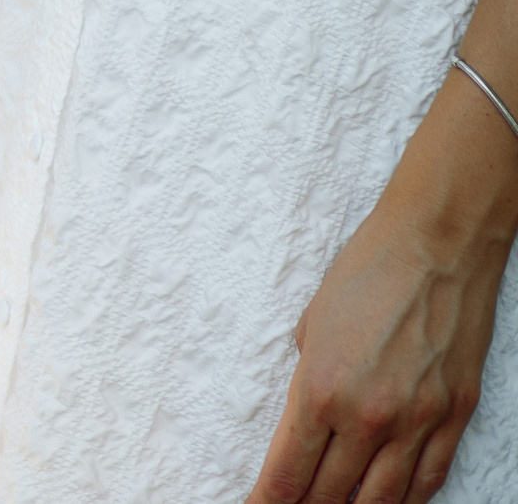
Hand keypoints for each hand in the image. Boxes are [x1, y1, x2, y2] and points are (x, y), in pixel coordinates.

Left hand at [246, 75, 516, 503]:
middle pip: (332, 493)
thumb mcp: (311, 326)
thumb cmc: (364, 274)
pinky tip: (387, 503)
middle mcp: (369, 416)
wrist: (436, 245)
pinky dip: (406, 498)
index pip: (289, 471)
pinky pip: (429, 478)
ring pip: (382, 498)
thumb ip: (309, 380)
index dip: (268, 501)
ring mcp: (418, 421)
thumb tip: (307, 421)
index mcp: (320, 390)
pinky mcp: (454, 415)